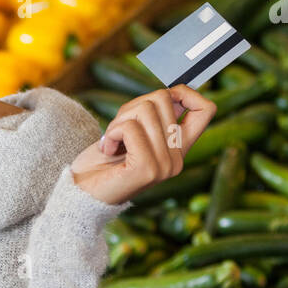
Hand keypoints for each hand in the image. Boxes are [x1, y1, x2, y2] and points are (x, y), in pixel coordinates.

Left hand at [71, 85, 216, 205]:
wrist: (82, 195)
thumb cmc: (103, 162)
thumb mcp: (133, 132)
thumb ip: (152, 116)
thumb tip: (170, 92)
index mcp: (178, 149)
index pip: (206, 110)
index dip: (185, 93)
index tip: (158, 100)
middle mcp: (177, 159)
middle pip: (163, 99)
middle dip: (132, 106)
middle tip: (118, 130)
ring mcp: (165, 165)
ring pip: (145, 109)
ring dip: (118, 120)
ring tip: (112, 141)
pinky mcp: (147, 168)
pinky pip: (130, 127)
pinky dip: (112, 132)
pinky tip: (107, 149)